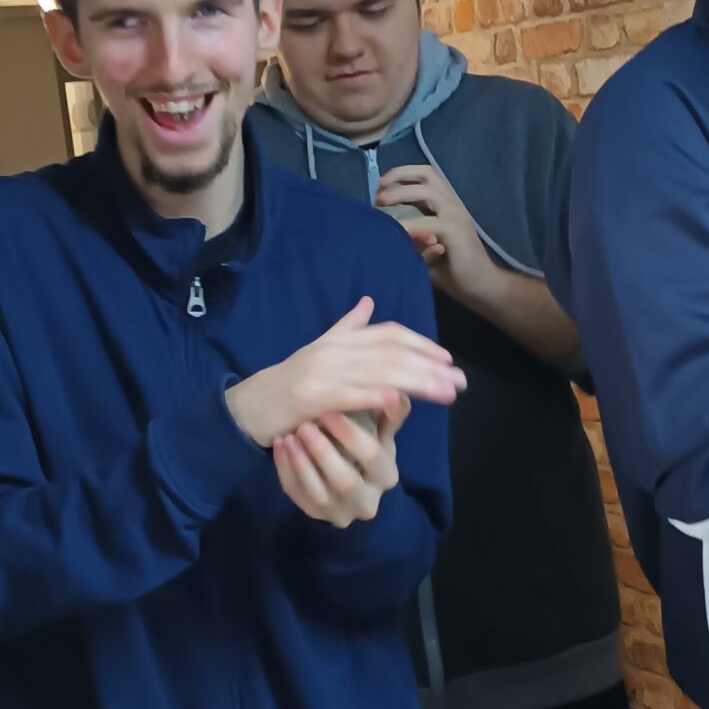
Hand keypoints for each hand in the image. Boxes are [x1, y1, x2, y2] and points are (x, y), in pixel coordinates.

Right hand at [226, 299, 462, 447]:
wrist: (247, 406)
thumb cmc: (288, 383)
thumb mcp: (318, 351)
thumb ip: (347, 327)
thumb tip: (368, 302)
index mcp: (339, 340)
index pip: (389, 335)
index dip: (422, 345)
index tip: (449, 360)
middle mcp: (333, 351)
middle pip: (391, 353)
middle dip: (431, 366)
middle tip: (460, 380)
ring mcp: (321, 373)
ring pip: (378, 373)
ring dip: (417, 382)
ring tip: (446, 392)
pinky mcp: (309, 398)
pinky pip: (348, 396)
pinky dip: (374, 396)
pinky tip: (398, 400)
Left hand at [273, 400, 407, 528]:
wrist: (348, 486)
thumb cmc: (366, 450)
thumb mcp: (380, 434)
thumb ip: (389, 415)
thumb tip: (396, 393)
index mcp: (386, 477)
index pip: (372, 456)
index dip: (350, 434)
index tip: (329, 412)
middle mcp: (367, 502)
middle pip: (345, 480)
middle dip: (322, 452)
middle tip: (304, 426)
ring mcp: (340, 513)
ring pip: (318, 492)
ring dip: (301, 462)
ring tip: (288, 436)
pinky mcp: (316, 515)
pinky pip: (297, 494)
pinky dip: (286, 469)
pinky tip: (280, 446)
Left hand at [373, 163, 494, 305]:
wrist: (481, 286)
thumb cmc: (453, 270)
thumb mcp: (426, 248)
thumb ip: (412, 235)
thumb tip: (388, 227)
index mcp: (445, 205)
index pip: (425, 177)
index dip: (402, 175)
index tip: (380, 186)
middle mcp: (452, 204)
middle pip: (426, 174)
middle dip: (399, 175)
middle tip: (378, 189)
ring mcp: (455, 215)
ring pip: (427, 191)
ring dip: (400, 193)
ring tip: (381, 202)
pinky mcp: (455, 231)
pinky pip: (427, 222)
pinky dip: (408, 225)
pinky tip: (396, 231)